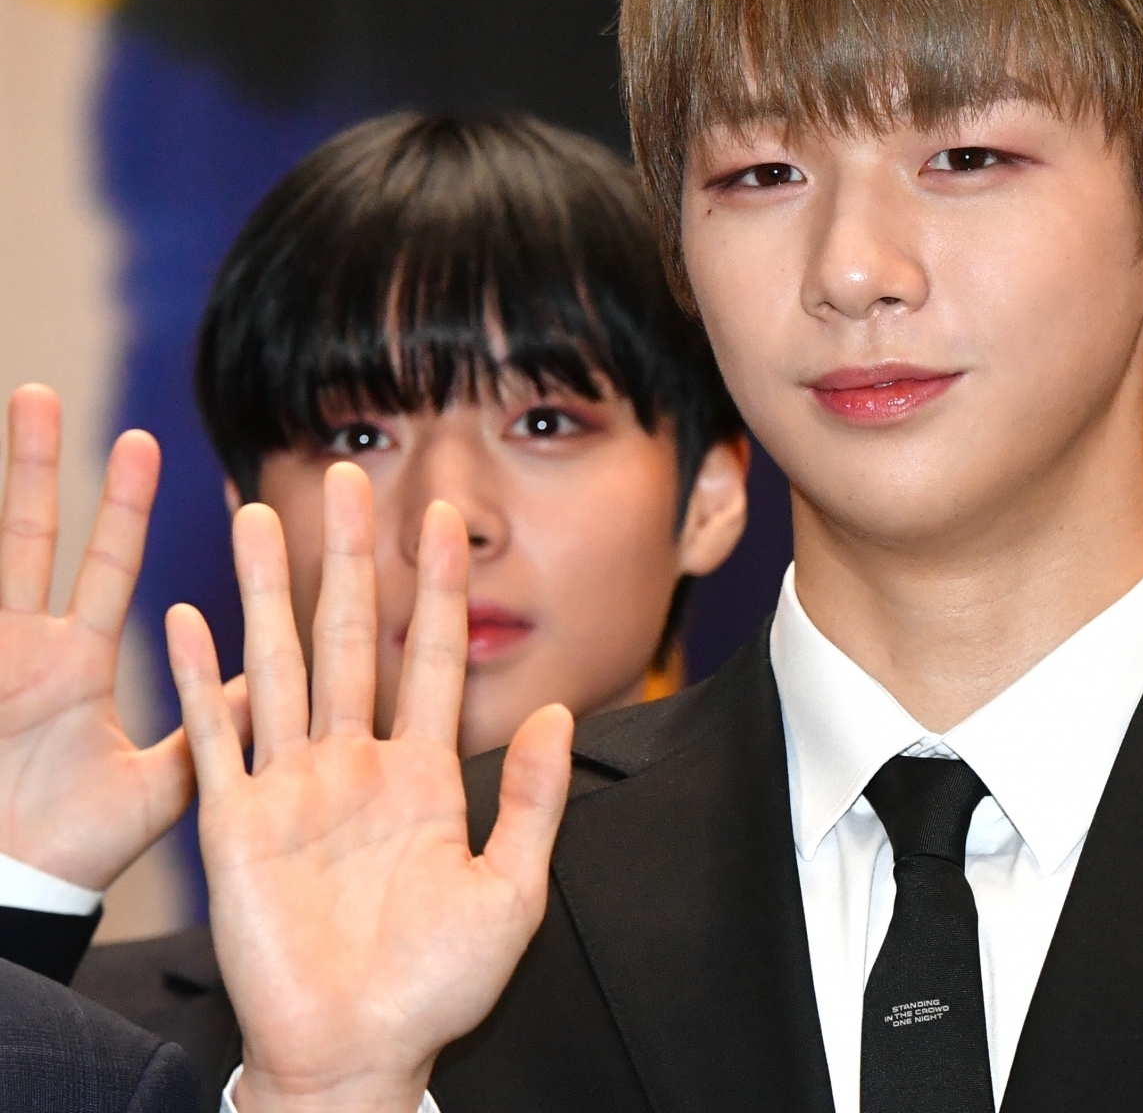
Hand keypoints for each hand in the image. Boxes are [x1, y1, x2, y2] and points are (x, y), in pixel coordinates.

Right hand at [0, 383, 245, 890]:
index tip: (148, 447)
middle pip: (53, 541)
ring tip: (28, 397)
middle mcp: (28, 651)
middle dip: (65, 471)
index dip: (125, 511)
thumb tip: (289, 675)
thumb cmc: (66, 857)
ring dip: (18, 479)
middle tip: (70, 397)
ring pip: (7, 551)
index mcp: (74, 668)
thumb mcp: (164, 788)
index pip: (108, 568)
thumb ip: (223, 729)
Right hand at [167, 462, 573, 1112]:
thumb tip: (562, 713)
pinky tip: (188, 620)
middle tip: (350, 479)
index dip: (438, 587)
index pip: (433, 657)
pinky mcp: (236, 825)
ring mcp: (293, 788)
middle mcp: (356, 765)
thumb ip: (534, 799)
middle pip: (352, 637)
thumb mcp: (512, 890)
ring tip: (257, 514)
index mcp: (424, 776)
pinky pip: (218, 738)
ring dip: (266, 591)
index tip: (444, 518)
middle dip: (351, 558)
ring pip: (280, 665)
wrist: (358, 1055)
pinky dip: (201, 680)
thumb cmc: (436, 986)